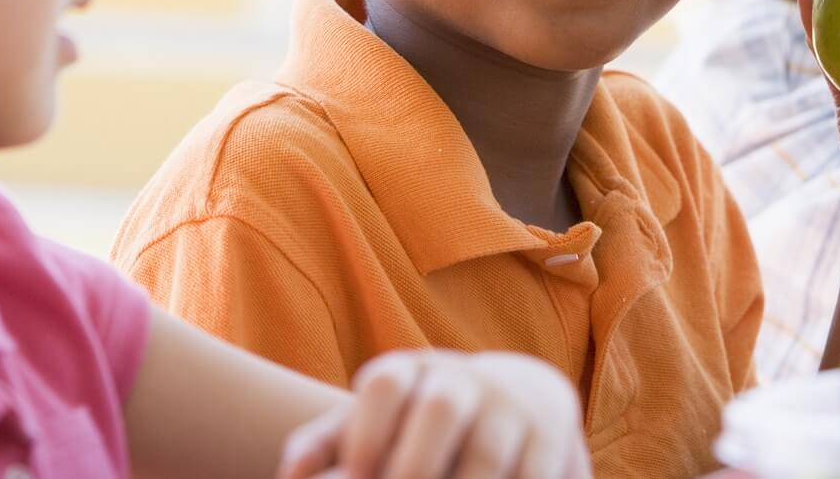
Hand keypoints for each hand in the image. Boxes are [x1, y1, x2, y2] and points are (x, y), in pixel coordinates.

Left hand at [276, 350, 590, 478]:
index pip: (387, 382)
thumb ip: (325, 444)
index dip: (367, 428)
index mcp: (412, 372)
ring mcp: (510, 408)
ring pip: (486, 453)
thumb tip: (288, 478)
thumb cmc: (420, 424)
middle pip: (439, 409)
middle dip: (414, 464)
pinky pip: (532, 474)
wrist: (518, 398)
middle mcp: (463, 382)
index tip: (355, 476)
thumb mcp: (375, 422)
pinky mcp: (551, 438)